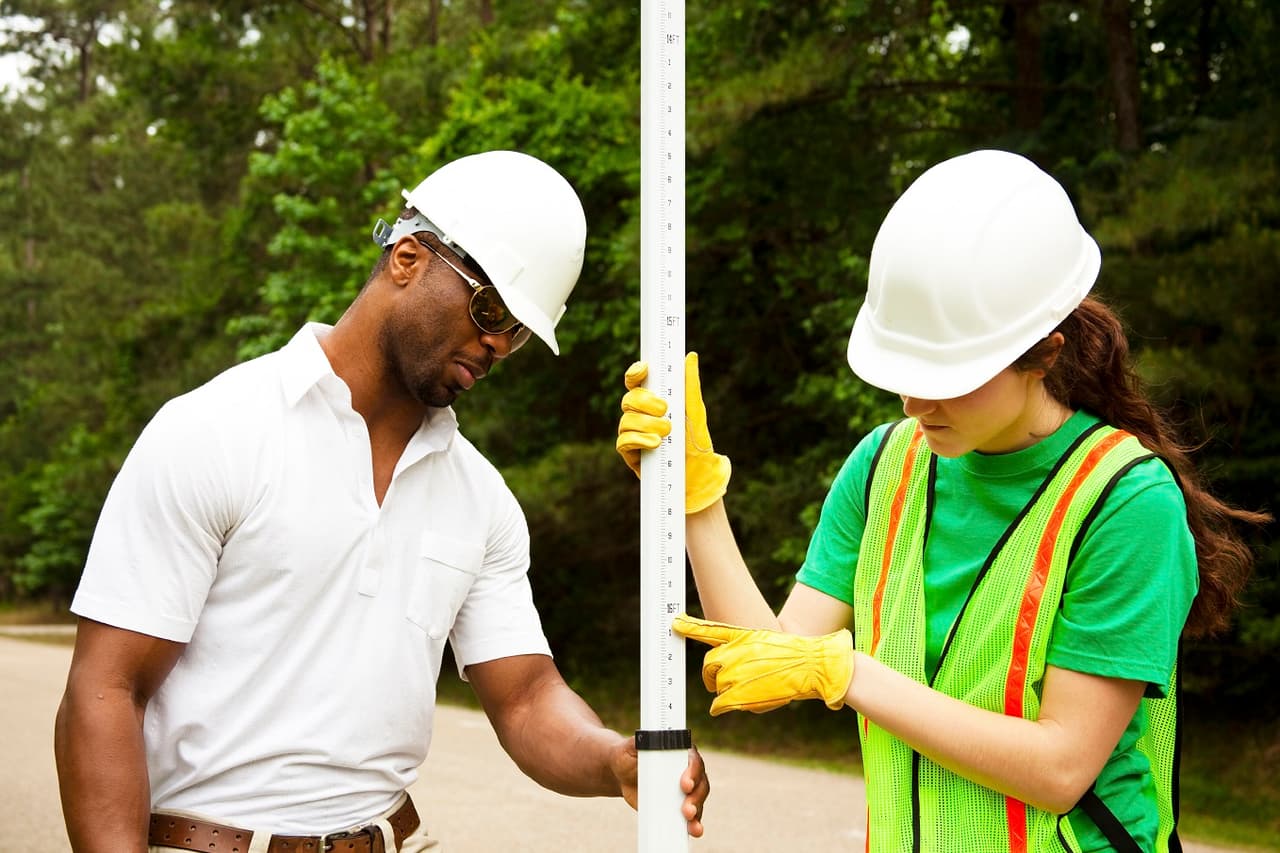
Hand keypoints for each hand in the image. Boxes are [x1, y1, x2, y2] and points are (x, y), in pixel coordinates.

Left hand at [611, 737, 708, 837]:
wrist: (622, 775)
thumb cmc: (627, 755)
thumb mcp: (630, 747)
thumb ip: (639, 741)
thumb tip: (646, 737)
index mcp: (680, 751)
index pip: (693, 760)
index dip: (692, 772)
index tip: (685, 784)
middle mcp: (687, 769)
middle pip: (700, 782)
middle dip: (695, 796)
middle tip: (686, 809)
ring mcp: (686, 788)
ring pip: (699, 799)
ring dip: (697, 810)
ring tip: (689, 820)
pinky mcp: (680, 804)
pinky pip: (692, 814)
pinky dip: (693, 823)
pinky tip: (692, 830)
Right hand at [616, 352, 731, 512]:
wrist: (698, 478)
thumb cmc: (696, 444)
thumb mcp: (696, 413)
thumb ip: (690, 386)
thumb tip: (690, 356)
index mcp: (654, 402)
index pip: (637, 383)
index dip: (635, 373)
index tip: (645, 369)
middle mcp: (640, 416)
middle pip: (629, 399)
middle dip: (645, 402)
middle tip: (666, 409)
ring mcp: (634, 435)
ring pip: (625, 420)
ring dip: (646, 424)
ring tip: (667, 432)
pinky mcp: (630, 455)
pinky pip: (623, 442)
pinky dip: (638, 440)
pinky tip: (655, 443)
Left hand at [672, 614, 854, 715]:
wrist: (810, 666)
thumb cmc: (792, 654)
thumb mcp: (763, 638)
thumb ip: (742, 646)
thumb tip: (726, 658)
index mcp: (738, 636)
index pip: (706, 630)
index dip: (688, 627)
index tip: (675, 622)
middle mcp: (730, 654)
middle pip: (709, 667)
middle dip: (715, 675)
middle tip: (730, 678)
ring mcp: (732, 675)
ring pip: (717, 687)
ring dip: (727, 691)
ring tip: (751, 688)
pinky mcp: (736, 696)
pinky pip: (719, 705)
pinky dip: (724, 706)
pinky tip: (740, 702)